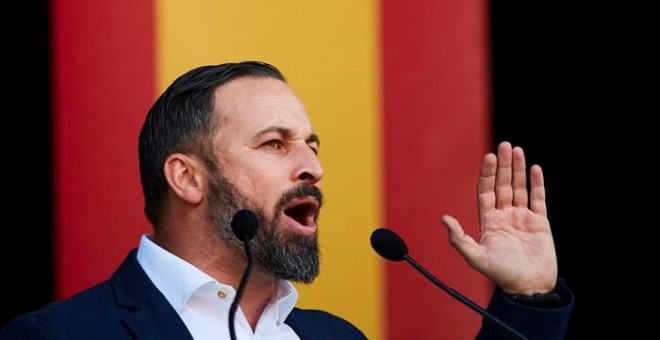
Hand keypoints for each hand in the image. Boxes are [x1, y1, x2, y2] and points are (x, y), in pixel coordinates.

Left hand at [441, 141, 556, 293]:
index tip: (489, 157)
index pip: (485, 191)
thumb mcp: (475, 257)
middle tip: (504, 145)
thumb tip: (443, 219)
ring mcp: (522, 217)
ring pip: (519, 188)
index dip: (487, 174)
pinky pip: (539, 199)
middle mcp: (504, 215)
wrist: (528, 288)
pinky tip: (534, 168)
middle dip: (503, 165)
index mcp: (488, 220)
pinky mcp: (540, 223)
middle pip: (502, 184)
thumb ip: (459, 238)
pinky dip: (537, 184)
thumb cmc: (500, 274)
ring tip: (517, 150)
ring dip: (518, 169)